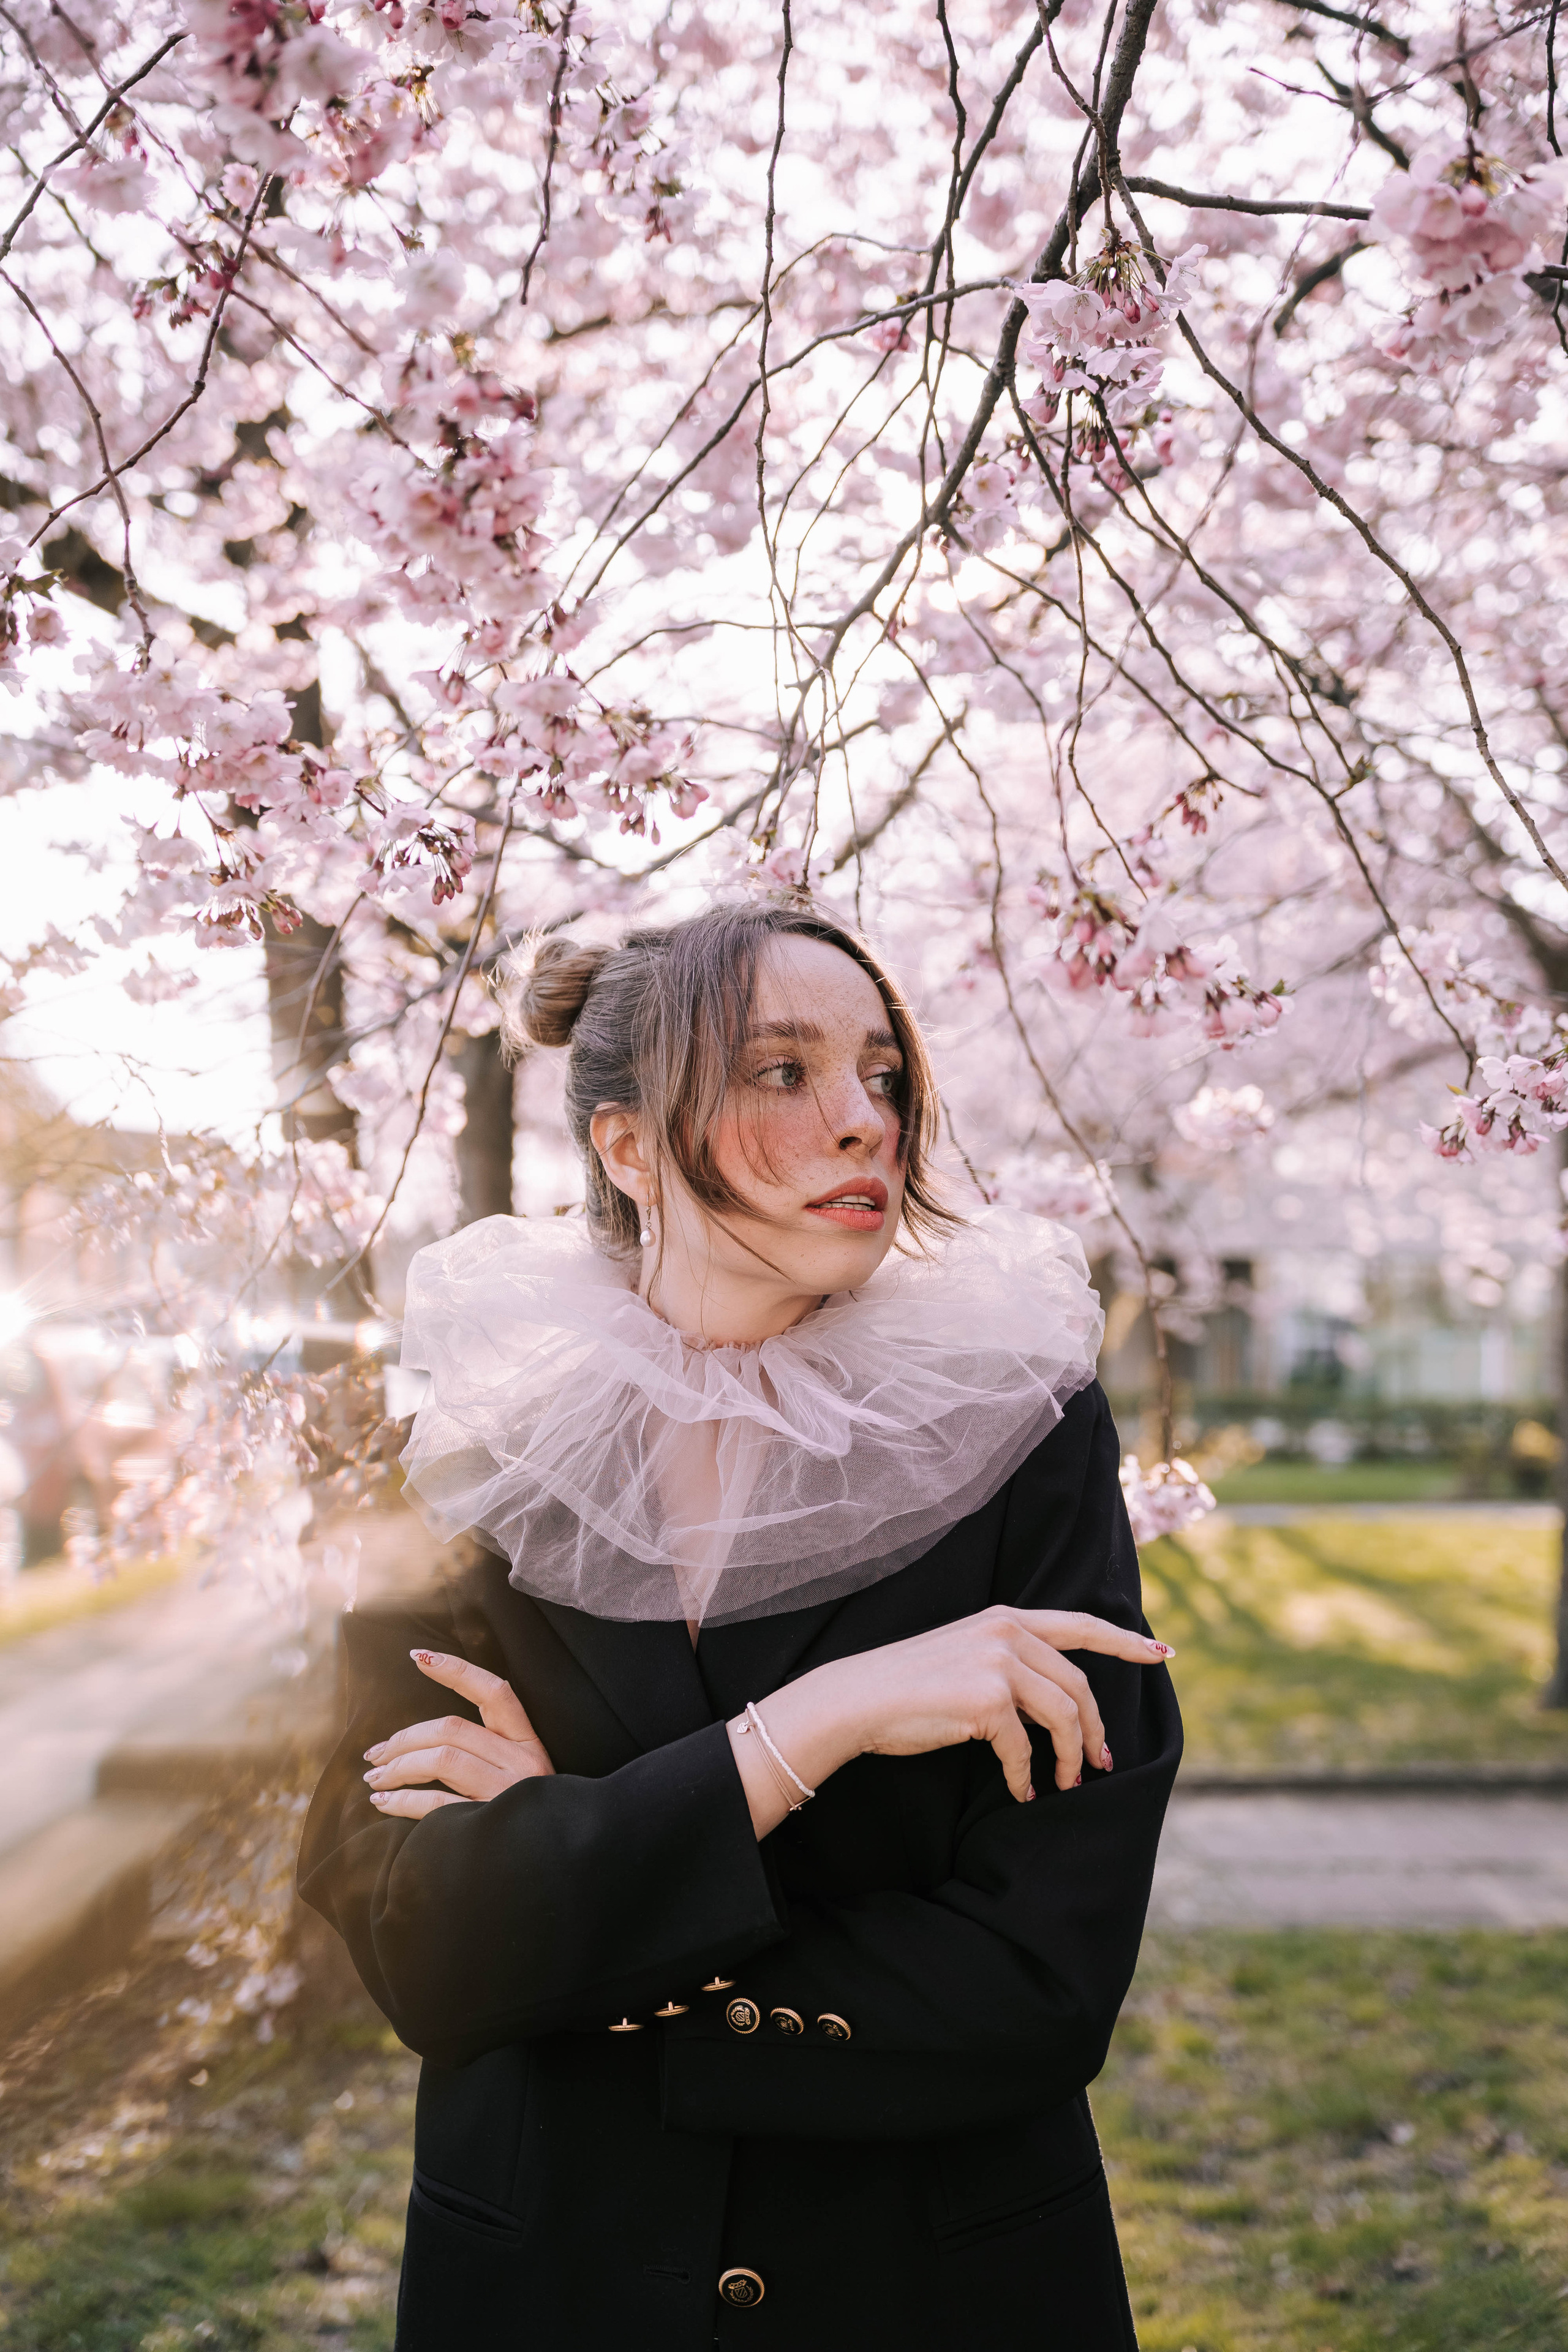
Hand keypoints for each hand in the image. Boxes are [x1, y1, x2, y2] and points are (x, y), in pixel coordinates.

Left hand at [363, 1649, 555, 1819]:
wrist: (551, 1869)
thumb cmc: (526, 1817)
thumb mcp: (521, 1775)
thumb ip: (489, 1751)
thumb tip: (427, 1736)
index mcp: (529, 1743)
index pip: (495, 1692)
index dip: (456, 1671)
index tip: (417, 1656)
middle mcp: (521, 1763)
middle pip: (453, 1729)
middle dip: (405, 1738)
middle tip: (374, 1753)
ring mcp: (505, 1794)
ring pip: (442, 1759)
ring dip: (398, 1766)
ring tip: (374, 1778)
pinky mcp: (488, 1826)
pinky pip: (436, 1805)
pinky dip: (403, 1801)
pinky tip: (383, 1804)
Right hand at [734, 1608, 1173, 1834]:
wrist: (858, 1698)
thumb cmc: (909, 1686)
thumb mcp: (965, 1655)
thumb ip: (1010, 1663)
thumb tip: (1056, 1704)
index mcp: (1005, 1618)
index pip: (1081, 1624)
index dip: (1126, 1641)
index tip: (1162, 1655)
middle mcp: (1006, 1631)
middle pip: (1078, 1685)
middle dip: (1096, 1730)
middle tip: (1102, 1764)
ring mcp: (997, 1663)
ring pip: (1064, 1716)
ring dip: (1071, 1758)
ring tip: (1067, 1784)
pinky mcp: (986, 1699)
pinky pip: (1025, 1748)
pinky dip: (1028, 1777)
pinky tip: (1022, 1792)